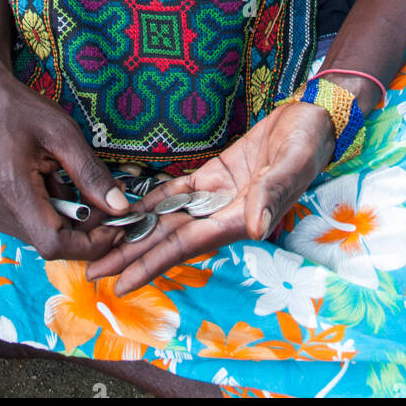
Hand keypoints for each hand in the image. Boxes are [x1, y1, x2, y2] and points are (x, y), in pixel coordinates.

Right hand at [0, 71, 130, 262]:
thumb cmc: (21, 111)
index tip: (117, 224)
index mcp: (12, 189)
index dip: (91, 243)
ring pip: (45, 236)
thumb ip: (91, 173)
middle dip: (87, 227)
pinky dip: (55, 211)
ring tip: (76, 180)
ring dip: (71, 217)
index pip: (54, 243)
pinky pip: (34, 225)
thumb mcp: (64, 134)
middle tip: (108, 196)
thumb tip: (120, 207)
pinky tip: (55, 181)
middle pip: (52, 242)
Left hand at [86, 102, 335, 293]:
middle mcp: (222, 214)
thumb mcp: (294, 166)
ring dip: (137, 233)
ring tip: (103, 245)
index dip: (151, 266)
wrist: (314, 120)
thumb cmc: (309, 143)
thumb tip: (256, 229)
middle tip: (90, 272)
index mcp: (237, 219)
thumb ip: (273, 196)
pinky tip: (131, 209)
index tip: (120, 285)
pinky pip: (178, 192)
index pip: (184, 247)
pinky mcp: (215, 174)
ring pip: (168, 219)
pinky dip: (154, 201)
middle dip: (130, 257)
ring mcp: (217, 195)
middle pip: (167, 240)